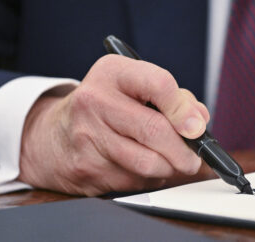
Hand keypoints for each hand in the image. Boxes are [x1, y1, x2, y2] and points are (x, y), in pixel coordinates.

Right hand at [18, 55, 209, 195]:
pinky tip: (141, 168)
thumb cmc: (105, 107)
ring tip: (169, 162)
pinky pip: (133, 181)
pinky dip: (147, 179)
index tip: (197, 127)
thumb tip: (199, 122)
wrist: (55, 134)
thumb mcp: (132, 88)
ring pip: (147, 163)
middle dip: (184, 151)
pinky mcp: (87, 168)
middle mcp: (95, 101)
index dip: (184, 109)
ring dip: (168, 168)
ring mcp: (88, 137)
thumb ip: (171, 99)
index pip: (158, 84)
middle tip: (193, 158)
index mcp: (112, 73)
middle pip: (155, 130)